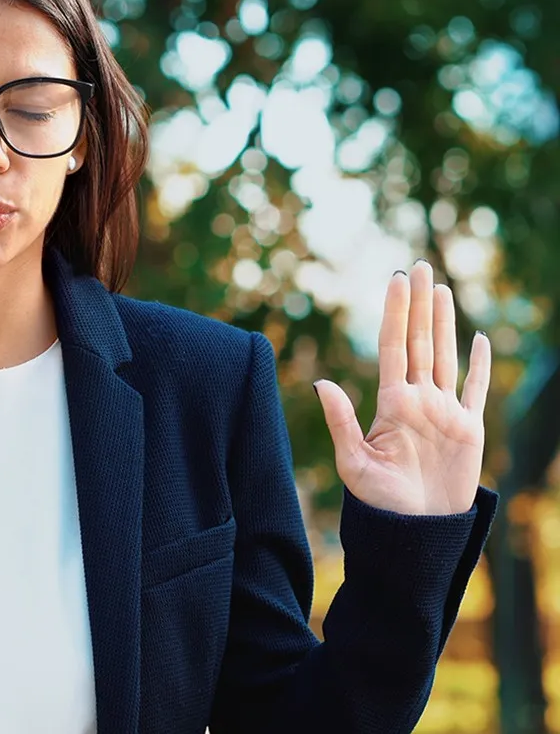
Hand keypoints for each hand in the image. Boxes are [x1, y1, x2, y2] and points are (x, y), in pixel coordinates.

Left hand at [314, 260, 491, 515]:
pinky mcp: (468, 430)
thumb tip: (320, 382)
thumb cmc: (380, 503)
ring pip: (445, 355)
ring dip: (444, 322)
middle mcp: (418, 400)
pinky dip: (480, 364)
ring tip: (441, 288)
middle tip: (418, 266)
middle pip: (419, 341)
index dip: (396, 311)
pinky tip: (479, 338)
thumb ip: (340, 421)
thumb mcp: (353, 462)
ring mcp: (444, 412)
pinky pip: (475, 389)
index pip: (394, 345)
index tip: (396, 280)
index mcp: (391, 402)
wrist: (415, 533)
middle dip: (419, 304)